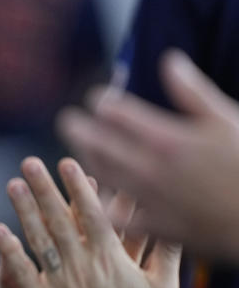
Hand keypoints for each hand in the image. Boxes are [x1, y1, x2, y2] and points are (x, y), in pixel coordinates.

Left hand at [0, 157, 180, 287]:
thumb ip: (167, 251)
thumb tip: (173, 217)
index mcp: (113, 262)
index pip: (94, 215)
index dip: (80, 187)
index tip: (68, 162)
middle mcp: (84, 269)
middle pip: (60, 220)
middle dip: (44, 188)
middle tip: (29, 162)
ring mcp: (60, 285)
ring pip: (38, 239)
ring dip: (24, 210)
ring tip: (13, 185)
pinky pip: (21, 271)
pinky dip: (8, 250)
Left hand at [58, 49, 238, 262]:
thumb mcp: (227, 118)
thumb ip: (192, 91)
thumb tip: (167, 59)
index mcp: (170, 139)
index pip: (120, 114)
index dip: (103, 103)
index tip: (96, 98)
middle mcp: (154, 170)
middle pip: (102, 146)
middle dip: (80, 131)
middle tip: (65, 120)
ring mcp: (153, 200)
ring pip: (105, 179)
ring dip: (87, 162)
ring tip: (77, 151)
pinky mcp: (158, 227)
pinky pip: (119, 217)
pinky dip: (103, 204)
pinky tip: (95, 195)